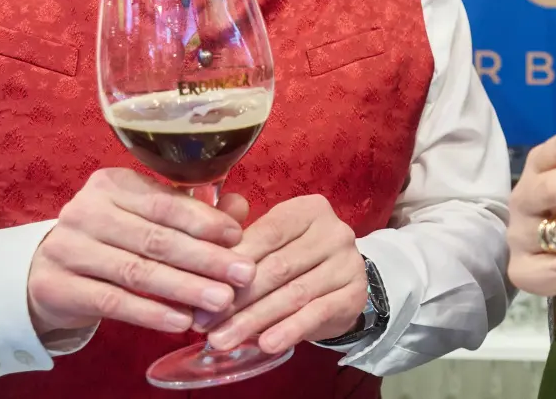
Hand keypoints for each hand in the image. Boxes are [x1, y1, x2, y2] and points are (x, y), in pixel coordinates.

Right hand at [25, 168, 255, 336]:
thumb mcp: (150, 218)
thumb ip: (194, 212)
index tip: (238, 239)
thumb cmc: (114, 238)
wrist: (49, 270)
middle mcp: (85, 211)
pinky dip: (151, 312)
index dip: (205, 222)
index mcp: (112, 185)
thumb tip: (239, 207)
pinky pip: (112, 302)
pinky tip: (181, 321)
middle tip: (244, 275)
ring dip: (185, 288)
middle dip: (205, 259)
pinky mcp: (57, 286)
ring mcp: (66, 249)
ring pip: (137, 271)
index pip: (165, 203)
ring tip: (221, 301)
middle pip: (155, 239)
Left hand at [203, 194, 367, 353]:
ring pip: (294, 293)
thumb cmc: (291, 258)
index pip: (269, 233)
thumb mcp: (268, 240)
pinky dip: (290, 330)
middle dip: (237, 298)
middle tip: (203, 324)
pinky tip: (266, 344)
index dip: (233, 262)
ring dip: (255, 319)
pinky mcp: (355, 294)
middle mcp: (334, 232)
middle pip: (279, 267)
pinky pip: (318, 313)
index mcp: (309, 210)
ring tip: (223, 340)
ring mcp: (348, 263)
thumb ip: (238, 233)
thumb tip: (204, 233)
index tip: (200, 289)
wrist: (338, 285)